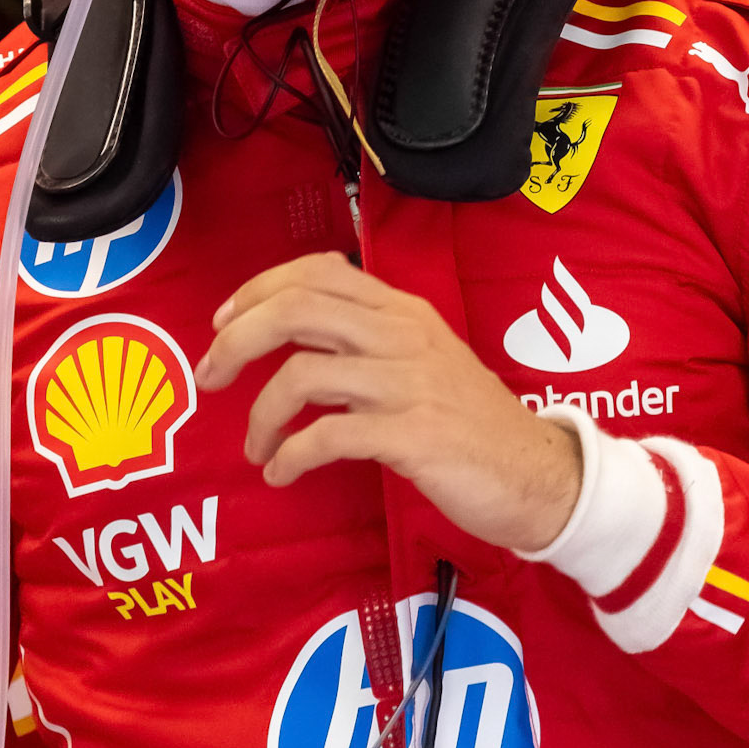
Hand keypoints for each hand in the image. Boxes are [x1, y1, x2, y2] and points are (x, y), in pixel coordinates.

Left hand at [195, 251, 582, 551]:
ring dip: (261, 414)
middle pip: (296, 309)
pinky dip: (292, 455)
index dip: (258, 290)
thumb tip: (295, 326)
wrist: (538, 474)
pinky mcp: (412, 436)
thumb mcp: (423, 357)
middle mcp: (402, 336)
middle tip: (210, 377)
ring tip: (257, 448)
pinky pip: (328, 436)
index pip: (317, 272)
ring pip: (302, 374)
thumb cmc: (470, 421)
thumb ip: (367, 336)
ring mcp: (408, 384)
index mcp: (402, 310)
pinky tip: (284, 473)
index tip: (223, 323)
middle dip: (237, 341)